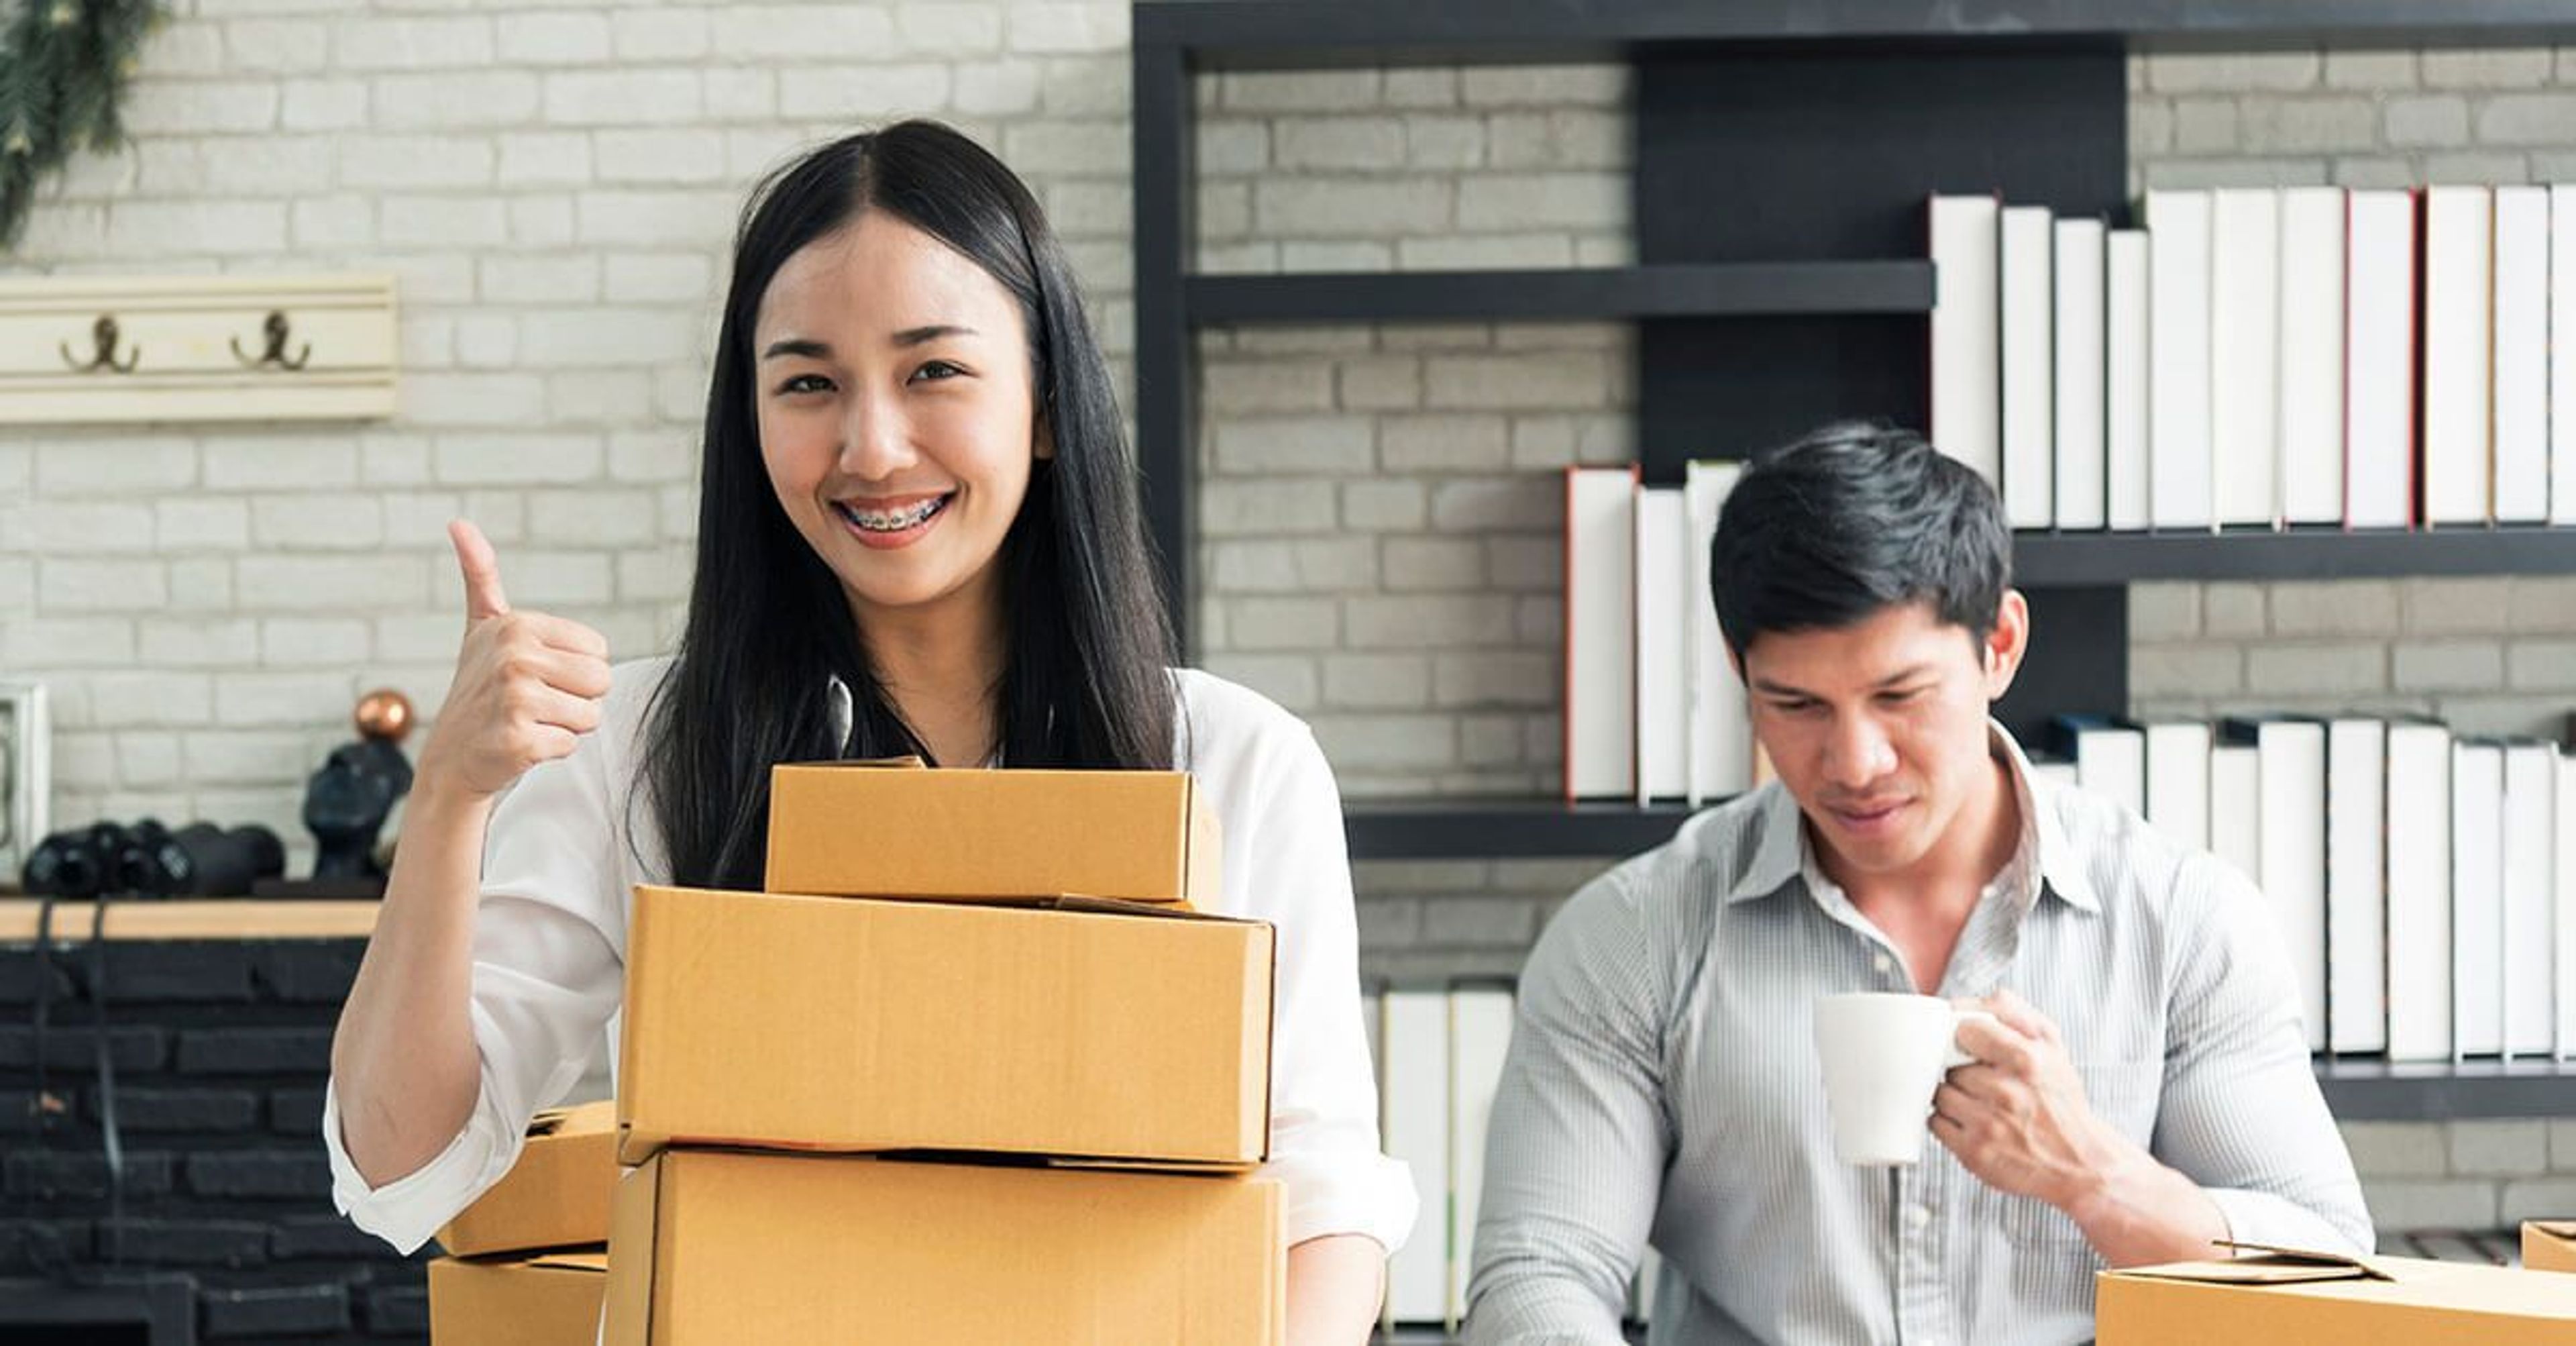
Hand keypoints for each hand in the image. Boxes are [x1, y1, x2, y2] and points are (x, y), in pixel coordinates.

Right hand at [414, 519, 612, 802]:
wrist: (451, 756)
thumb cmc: (478, 689)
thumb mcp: (481, 626)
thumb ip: (481, 575)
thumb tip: (459, 523)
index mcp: (516, 625)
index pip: (599, 651)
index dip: (574, 670)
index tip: (535, 675)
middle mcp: (513, 656)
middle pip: (602, 681)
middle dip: (576, 699)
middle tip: (535, 703)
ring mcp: (514, 698)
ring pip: (590, 715)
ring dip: (564, 726)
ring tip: (526, 722)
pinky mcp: (517, 739)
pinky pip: (570, 744)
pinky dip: (550, 751)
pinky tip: (519, 745)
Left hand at [1929, 988, 2122, 1212]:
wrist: (2079, 1163)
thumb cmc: (2062, 1103)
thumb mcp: (2054, 1050)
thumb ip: (2017, 1015)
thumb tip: (1980, 999)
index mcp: (2026, 1061)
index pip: (1964, 1029)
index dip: (1963, 1035)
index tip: (1969, 1043)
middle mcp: (2005, 1093)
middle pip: (1950, 1064)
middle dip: (1961, 1069)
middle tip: (1981, 1079)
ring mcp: (1987, 1125)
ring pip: (1940, 1092)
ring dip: (1952, 1094)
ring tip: (1977, 1101)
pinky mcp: (1973, 1153)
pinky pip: (1935, 1122)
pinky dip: (1947, 1120)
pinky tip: (1970, 1120)